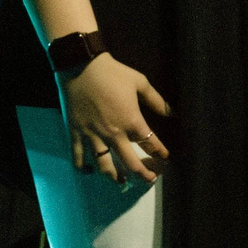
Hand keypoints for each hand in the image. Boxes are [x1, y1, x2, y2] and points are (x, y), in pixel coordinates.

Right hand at [60, 52, 171, 184]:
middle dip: (143, 174)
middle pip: (130, 162)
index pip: (150, 143)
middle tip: (150, 178)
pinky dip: (82, 167)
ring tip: (121, 181)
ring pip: (105, 165)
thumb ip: (156, 100)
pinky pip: (78, 156)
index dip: (160, 152)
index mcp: (131, 121)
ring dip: (115, 176)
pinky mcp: (76, 133)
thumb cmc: (113, 72)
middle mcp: (114, 134)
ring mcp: (93, 136)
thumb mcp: (140, 82)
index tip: (165, 157)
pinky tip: (88, 172)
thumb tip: (171, 113)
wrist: (81, 66)